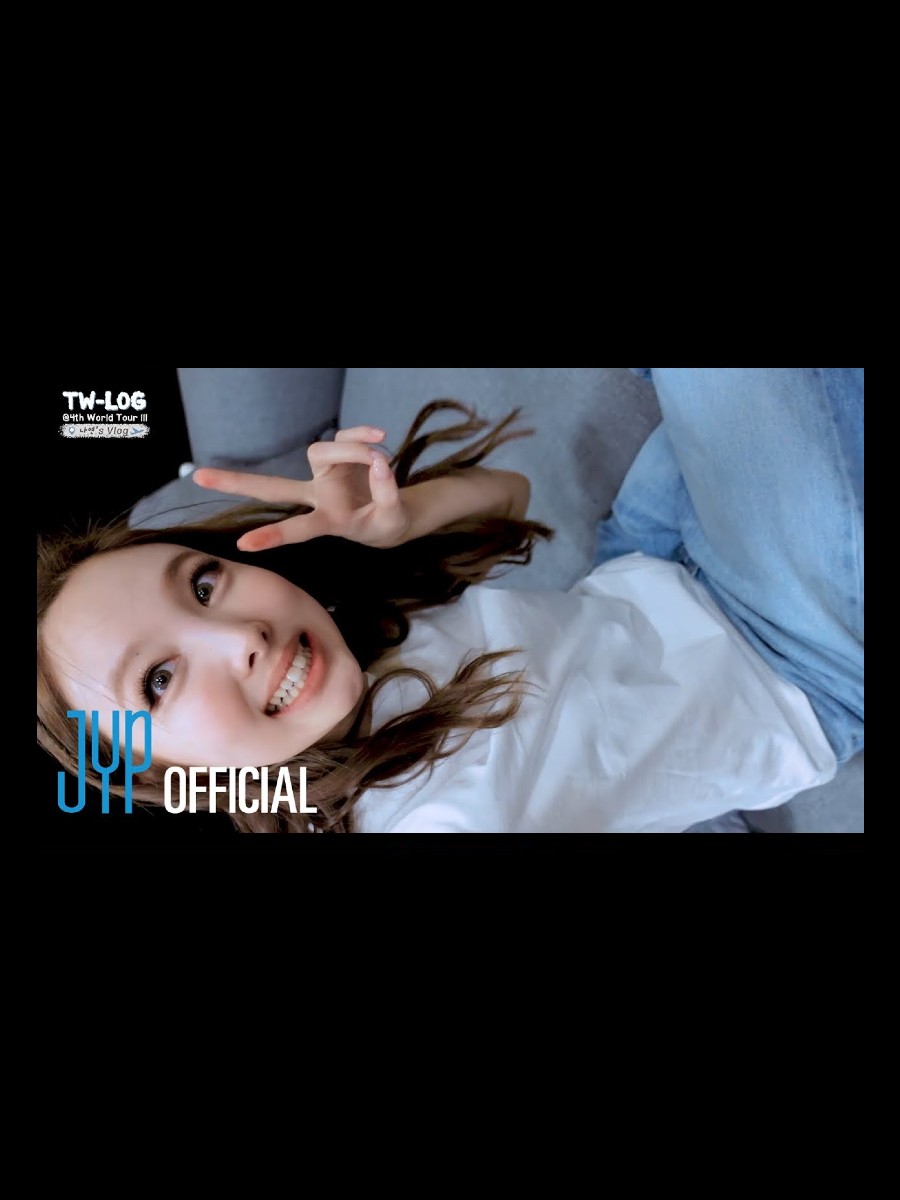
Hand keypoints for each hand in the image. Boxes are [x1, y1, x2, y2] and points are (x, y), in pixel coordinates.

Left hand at [192, 426, 411, 551]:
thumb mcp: (394, 516)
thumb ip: (387, 492)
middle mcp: (318, 497)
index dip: (275, 534)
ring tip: (382, 457)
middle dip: (237, 483)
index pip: (301, 528)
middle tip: (199, 476)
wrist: (391, 514)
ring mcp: (323, 475)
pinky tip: (381, 435)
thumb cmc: (387, 523)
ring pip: (323, 449)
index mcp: (331, 521)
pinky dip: (361, 434)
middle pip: (273, 488)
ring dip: (353, 449)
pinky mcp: (337, 456)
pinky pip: (344, 436)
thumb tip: (376, 462)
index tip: (244, 544)